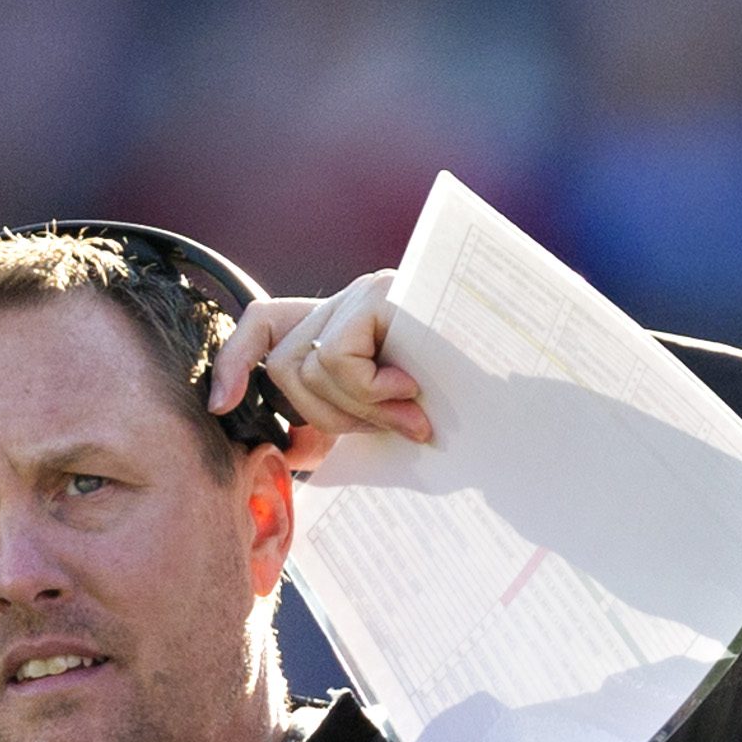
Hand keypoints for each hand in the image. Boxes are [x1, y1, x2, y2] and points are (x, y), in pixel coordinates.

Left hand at [208, 269, 431, 471]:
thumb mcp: (380, 418)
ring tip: (406, 416)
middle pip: (284, 366)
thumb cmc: (453, 402)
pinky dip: (368, 388)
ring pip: (307, 367)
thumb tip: (289, 449)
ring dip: (354, 407)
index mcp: (338, 326)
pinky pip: (338, 357)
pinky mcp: (385, 295)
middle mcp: (347, 300)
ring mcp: (365, 293)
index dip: (235, 362)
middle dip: (322, 414)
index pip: (263, 325)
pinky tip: (408, 394)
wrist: (520, 375)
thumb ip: (337, 421)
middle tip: (380, 428)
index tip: (222, 406)